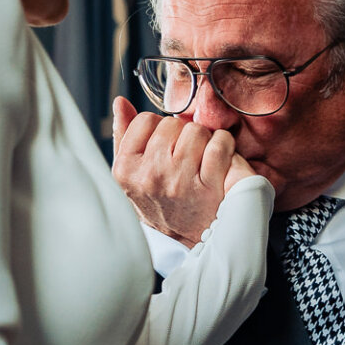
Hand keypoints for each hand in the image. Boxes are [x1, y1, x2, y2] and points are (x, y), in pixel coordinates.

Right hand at [111, 97, 254, 246]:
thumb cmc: (158, 202)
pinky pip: (220, 145)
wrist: (185, 242)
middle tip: (184, 155)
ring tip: (200, 159)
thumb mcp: (131, 175)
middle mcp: (150, 176)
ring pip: (197, 131)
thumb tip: (120, 102)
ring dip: (204, 139)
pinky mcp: (209, 188)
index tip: (164, 145)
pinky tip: (219, 161)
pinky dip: (224, 146)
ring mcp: (180, 182)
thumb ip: (123, 136)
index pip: (146, 120)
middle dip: (182, 134)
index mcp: (126, 170)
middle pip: (173, 123)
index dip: (159, 128)